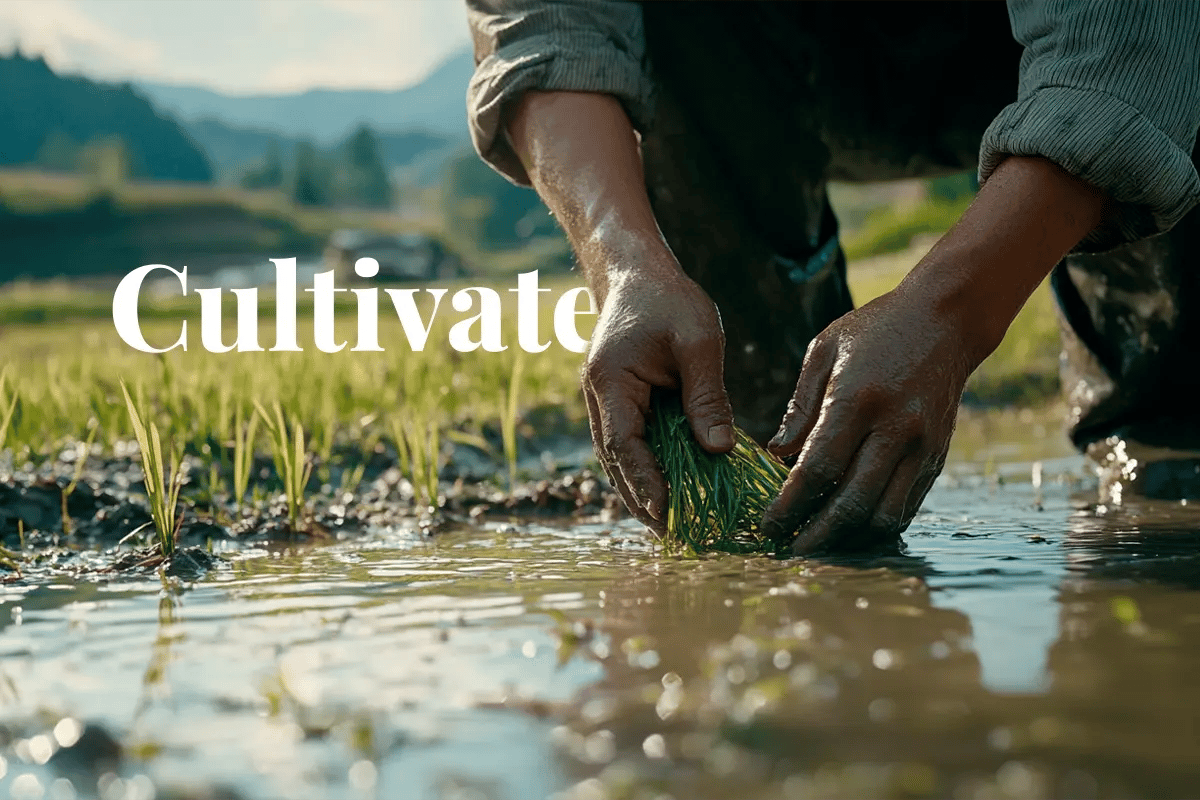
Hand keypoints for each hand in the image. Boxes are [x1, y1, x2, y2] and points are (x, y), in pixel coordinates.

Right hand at [583, 261, 734, 531]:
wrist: (635, 273)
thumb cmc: (668, 299)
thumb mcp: (699, 341)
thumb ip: (707, 396)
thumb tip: (719, 450)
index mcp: (611, 381)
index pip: (625, 443)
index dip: (644, 481)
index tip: (665, 513)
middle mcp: (600, 397)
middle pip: (616, 461)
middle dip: (641, 499)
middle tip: (670, 535)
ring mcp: (605, 402)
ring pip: (619, 459)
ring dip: (641, 490)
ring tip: (669, 526)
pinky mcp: (620, 404)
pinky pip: (630, 445)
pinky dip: (646, 470)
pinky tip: (668, 491)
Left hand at [760, 283, 973, 553]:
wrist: (945, 321)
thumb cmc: (874, 331)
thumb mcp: (824, 352)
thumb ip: (799, 407)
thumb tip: (775, 454)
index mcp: (858, 400)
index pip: (819, 469)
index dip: (790, 505)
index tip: (768, 526)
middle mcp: (895, 429)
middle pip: (852, 503)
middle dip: (817, 535)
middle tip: (790, 552)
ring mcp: (921, 447)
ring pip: (885, 516)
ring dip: (849, 539)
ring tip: (820, 546)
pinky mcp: (936, 457)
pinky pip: (907, 507)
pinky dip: (878, 527)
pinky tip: (852, 531)